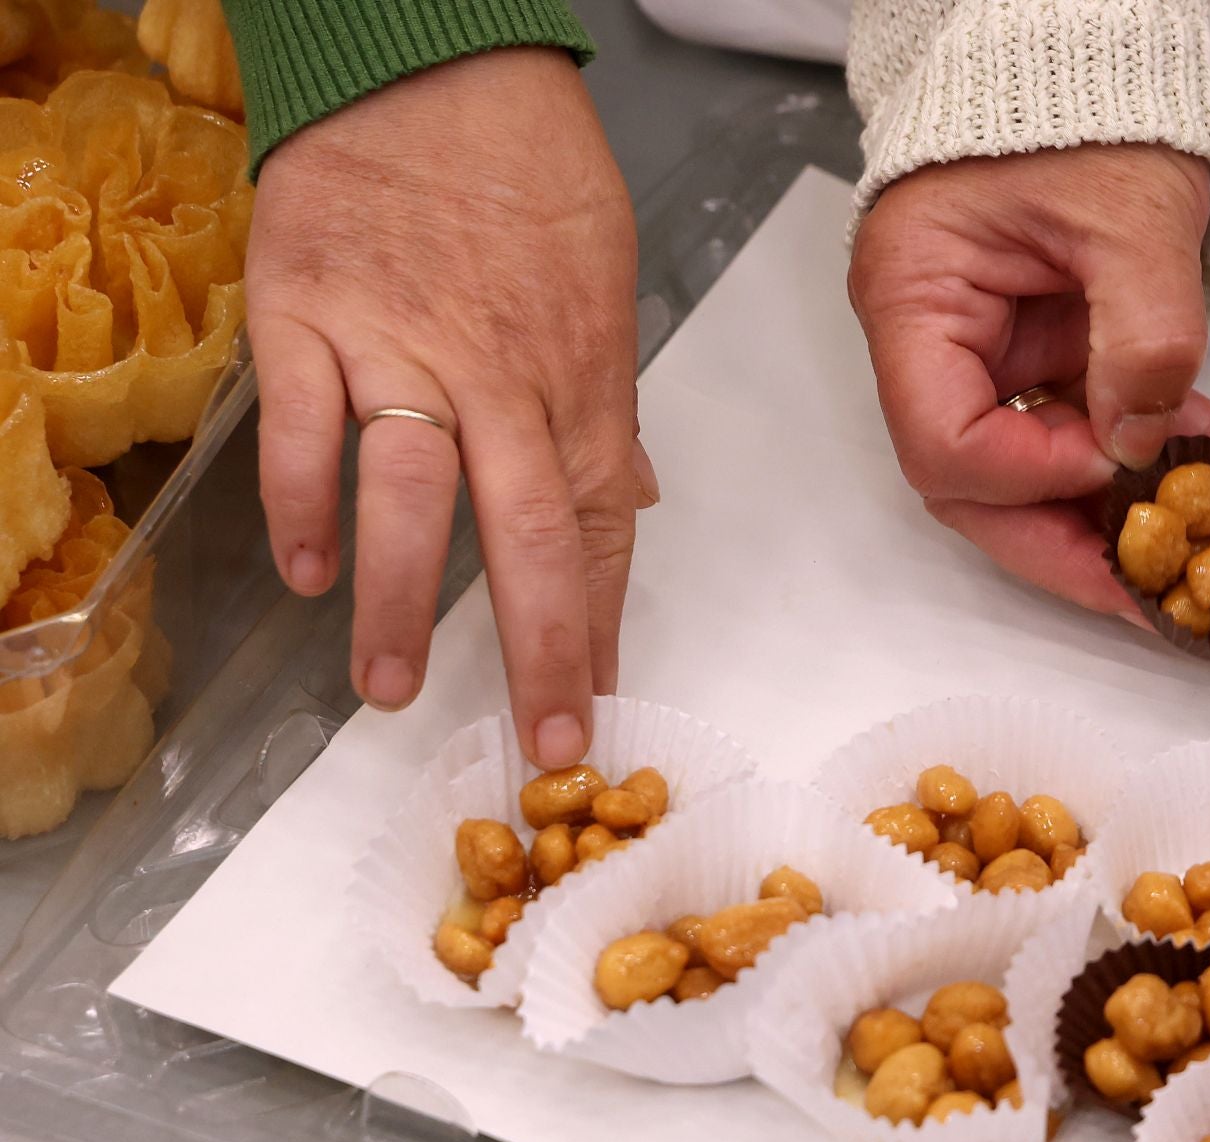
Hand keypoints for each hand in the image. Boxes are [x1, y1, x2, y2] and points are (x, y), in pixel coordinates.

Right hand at [249, 47, 651, 767]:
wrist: (431, 65)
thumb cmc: (529, 177)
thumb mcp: (605, 286)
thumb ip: (608, 406)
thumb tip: (638, 495)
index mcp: (578, 380)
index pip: (597, 525)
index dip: (600, 623)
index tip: (598, 704)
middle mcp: (499, 378)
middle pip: (527, 533)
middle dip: (537, 647)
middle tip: (534, 738)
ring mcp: (400, 347)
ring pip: (411, 496)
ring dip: (399, 601)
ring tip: (388, 690)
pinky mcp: (310, 313)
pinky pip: (306, 426)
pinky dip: (303, 503)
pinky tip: (305, 574)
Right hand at [848, 144, 1209, 618]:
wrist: (1094, 45)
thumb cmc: (1083, 102)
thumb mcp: (1126, 210)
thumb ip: (1141, 331)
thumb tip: (1146, 445)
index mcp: (915, 299)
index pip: (941, 442)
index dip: (1025, 475)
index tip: (1112, 462)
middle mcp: (938, 344)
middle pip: (980, 489)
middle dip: (1074, 546)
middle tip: (1159, 599)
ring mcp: (995, 355)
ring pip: (1039, 477)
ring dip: (1129, 514)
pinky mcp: (1050, 356)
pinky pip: (1092, 430)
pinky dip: (1160, 457)